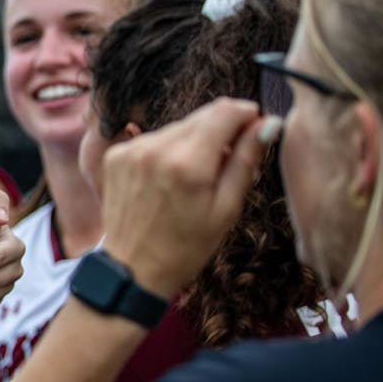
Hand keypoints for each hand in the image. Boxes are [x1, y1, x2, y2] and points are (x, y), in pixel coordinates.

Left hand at [101, 99, 272, 299]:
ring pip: (177, 127)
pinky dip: (167, 150)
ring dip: (194, 141)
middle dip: (222, 130)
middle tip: (228, 162)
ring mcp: (131, 150)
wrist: (132, 269)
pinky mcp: (115, 155)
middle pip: (201, 116)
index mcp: (188, 163)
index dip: (246, 113)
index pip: (224, 111)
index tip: (256, 126)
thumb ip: (246, 159)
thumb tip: (267, 123)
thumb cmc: (186, 246)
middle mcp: (155, 149)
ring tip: (196, 178)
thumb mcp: (227, 207)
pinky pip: (153, 139)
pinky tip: (169, 180)